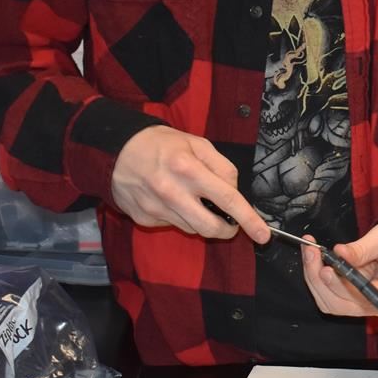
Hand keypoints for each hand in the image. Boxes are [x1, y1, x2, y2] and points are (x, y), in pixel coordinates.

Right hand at [111, 125, 269, 241]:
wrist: (114, 150)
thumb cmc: (160, 144)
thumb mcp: (196, 142)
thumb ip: (221, 166)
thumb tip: (233, 191)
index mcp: (188, 168)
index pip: (227, 199)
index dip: (248, 219)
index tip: (263, 235)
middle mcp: (172, 192)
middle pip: (210, 227)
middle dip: (227, 230)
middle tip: (230, 223)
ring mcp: (156, 209)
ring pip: (192, 229)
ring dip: (201, 220)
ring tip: (192, 199)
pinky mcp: (143, 219)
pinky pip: (172, 225)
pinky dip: (179, 217)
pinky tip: (170, 200)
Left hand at [299, 216, 377, 317]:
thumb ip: (363, 248)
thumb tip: (339, 253)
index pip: (362, 297)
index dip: (340, 285)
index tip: (327, 267)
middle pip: (341, 304)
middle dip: (320, 279)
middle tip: (311, 252)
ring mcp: (365, 304)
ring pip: (331, 302)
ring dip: (314, 279)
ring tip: (310, 252)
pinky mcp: (354, 299)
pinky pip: (330, 296)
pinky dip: (317, 279)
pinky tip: (314, 260)